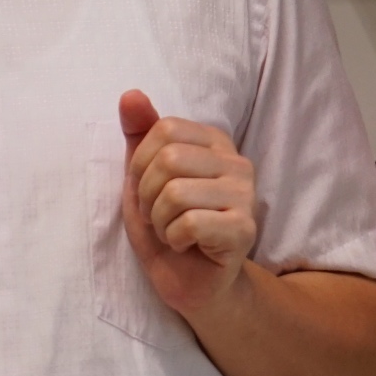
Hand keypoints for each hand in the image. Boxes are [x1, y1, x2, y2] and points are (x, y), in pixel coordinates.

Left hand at [120, 89, 258, 317]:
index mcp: (214, 141)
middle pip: (170, 159)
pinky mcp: (245, 229)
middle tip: (156, 216)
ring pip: (176, 193)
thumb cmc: (167, 225)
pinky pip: (191, 223)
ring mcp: (246, 196)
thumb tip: (130, 94)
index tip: (146, 190)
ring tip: (170, 231)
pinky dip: (173, 239)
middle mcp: (236, 162)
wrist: (191, 281)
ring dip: (160, 220)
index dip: (140, 164)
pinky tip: (185, 245)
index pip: (164, 129)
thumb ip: (139, 134)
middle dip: (147, 195)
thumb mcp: (143, 176)